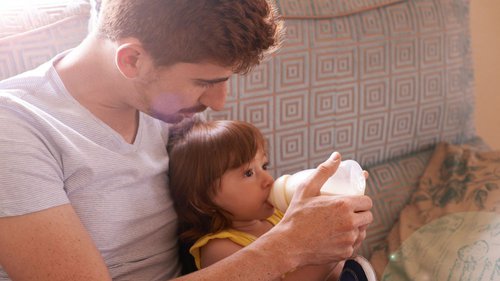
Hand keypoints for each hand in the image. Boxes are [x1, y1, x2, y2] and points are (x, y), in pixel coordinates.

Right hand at [277, 152, 372, 266]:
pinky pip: (354, 245)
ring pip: (362, 232)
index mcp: (343, 205)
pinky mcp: (345, 253)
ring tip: (341, 225)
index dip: (362, 201)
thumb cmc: (296, 215)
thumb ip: (324, 171)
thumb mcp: (307, 189)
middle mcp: (350, 223)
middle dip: (360, 214)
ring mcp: (349, 240)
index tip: (354, 201)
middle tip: (347, 213)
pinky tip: (336, 237)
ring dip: (356, 228)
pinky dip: (348, 241)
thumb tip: (337, 156)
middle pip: (368, 217)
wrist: (288, 244)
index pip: (367, 202)